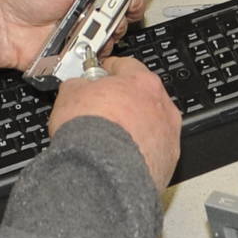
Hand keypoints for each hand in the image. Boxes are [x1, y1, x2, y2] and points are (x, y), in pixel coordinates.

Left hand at [0, 0, 149, 72]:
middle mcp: (91, 11)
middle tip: (119, 4)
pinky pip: (99, 55)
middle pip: (126, 11)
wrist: (0, 29)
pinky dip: (98, 50)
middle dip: (129, 7)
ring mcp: (86, 32)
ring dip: (111, 29)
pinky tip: (87, 42)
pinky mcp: (79, 53)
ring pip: (117, 34)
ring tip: (92, 23)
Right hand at [49, 57, 180, 190]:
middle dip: (124, 102)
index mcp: (142, 82)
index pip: (126, 66)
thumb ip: (79, 85)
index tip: (100, 76)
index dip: (109, 71)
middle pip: (143, 97)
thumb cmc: (90, 131)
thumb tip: (78, 86)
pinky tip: (119, 159)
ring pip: (152, 126)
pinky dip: (139, 153)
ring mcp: (168, 135)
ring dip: (135, 129)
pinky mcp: (167, 162)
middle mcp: (162, 106)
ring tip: (111, 140)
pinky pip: (153, 152)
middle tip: (103, 111)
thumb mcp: (70, 94)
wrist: (101, 171)